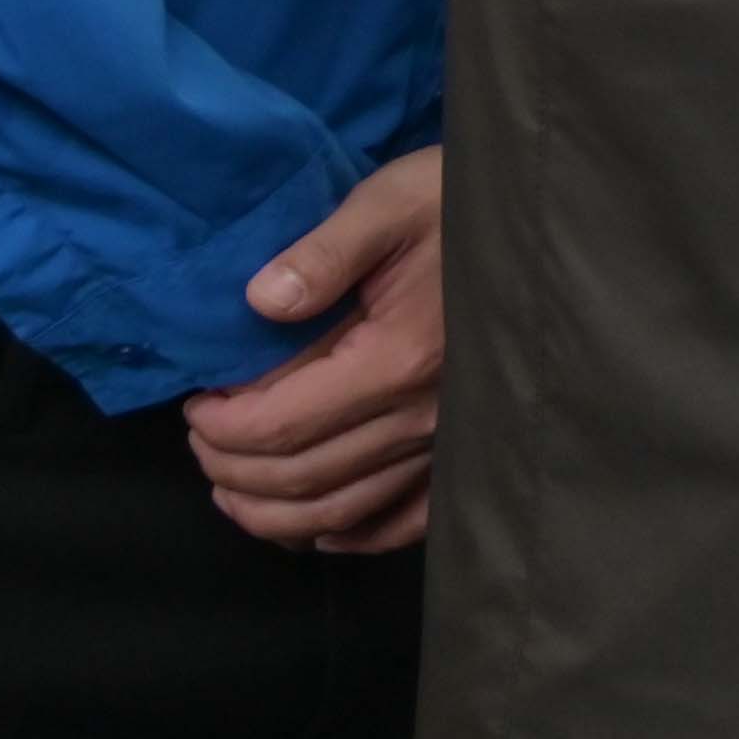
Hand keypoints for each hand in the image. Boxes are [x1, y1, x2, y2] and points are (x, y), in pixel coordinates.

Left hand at [184, 147, 444, 553]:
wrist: (545, 220)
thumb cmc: (462, 203)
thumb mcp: (390, 202)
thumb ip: (321, 253)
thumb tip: (256, 302)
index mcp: (399, 358)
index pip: (282, 425)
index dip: (220, 428)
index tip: (194, 402)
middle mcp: (425, 415)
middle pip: (302, 478)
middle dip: (231, 469)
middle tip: (199, 441)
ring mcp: (450, 438)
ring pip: (344, 510)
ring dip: (273, 513)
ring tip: (230, 490)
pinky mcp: (468, 445)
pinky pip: (408, 520)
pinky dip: (355, 535)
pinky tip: (318, 531)